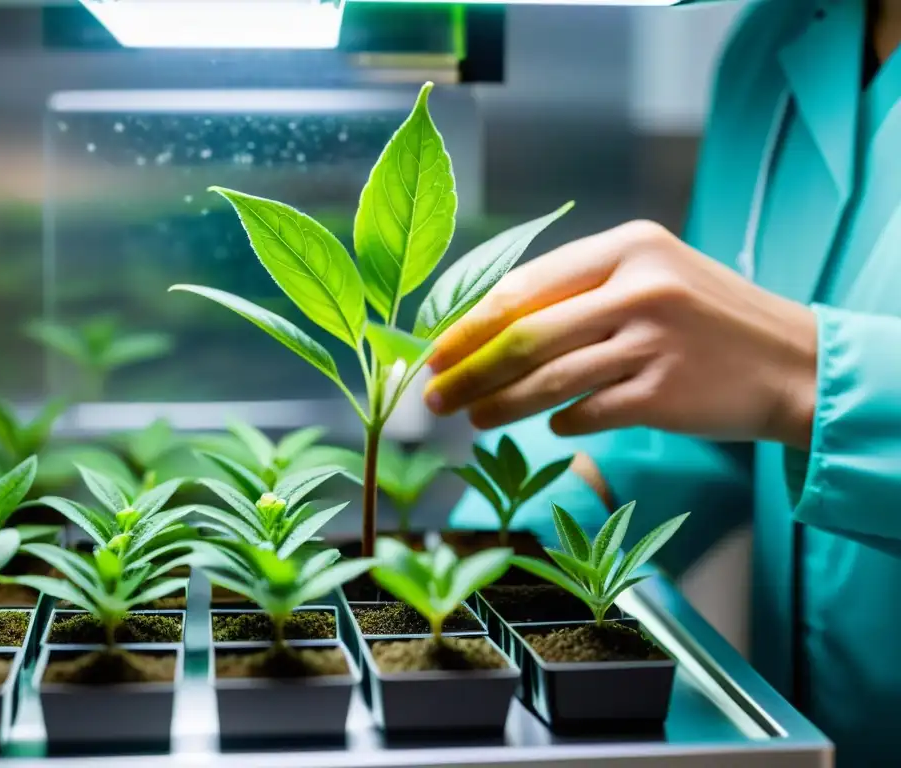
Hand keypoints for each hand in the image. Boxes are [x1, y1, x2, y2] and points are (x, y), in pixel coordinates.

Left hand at [423, 221, 817, 448]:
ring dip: (500, 405)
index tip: (433, 350)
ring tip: (472, 419)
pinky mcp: (665, 394)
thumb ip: (579, 291)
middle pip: (526, 336)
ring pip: (549, 380)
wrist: (792, 362)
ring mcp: (653, 341)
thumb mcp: (650, 276)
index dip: (468, 324)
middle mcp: (638, 287)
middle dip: (469, 371)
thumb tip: (489, 325)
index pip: (523, 286)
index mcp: (626, 246)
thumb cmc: (706, 318)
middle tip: (434, 396)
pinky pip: (588, 413)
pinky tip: (549, 427)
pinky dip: (560, 422)